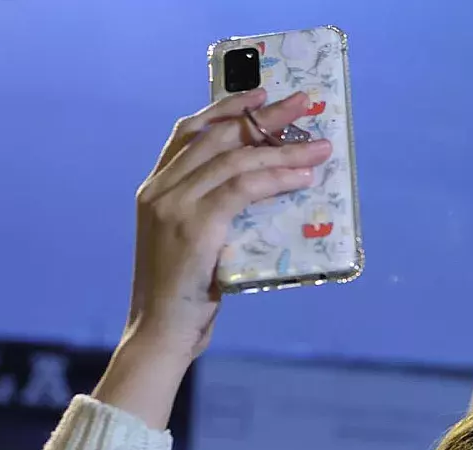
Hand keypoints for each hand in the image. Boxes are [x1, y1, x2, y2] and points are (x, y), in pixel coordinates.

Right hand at [127, 89, 331, 360]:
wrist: (160, 332)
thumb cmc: (183, 296)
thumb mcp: (193, 245)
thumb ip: (213, 215)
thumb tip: (263, 195)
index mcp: (155, 190)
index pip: (189, 133)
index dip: (226, 108)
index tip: (260, 93)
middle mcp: (160, 190)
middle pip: (218, 136)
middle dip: (264, 116)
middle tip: (303, 103)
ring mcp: (174, 206)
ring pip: (236, 160)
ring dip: (283, 149)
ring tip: (318, 146)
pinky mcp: (195, 226)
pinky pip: (243, 189)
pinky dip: (276, 178)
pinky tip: (302, 178)